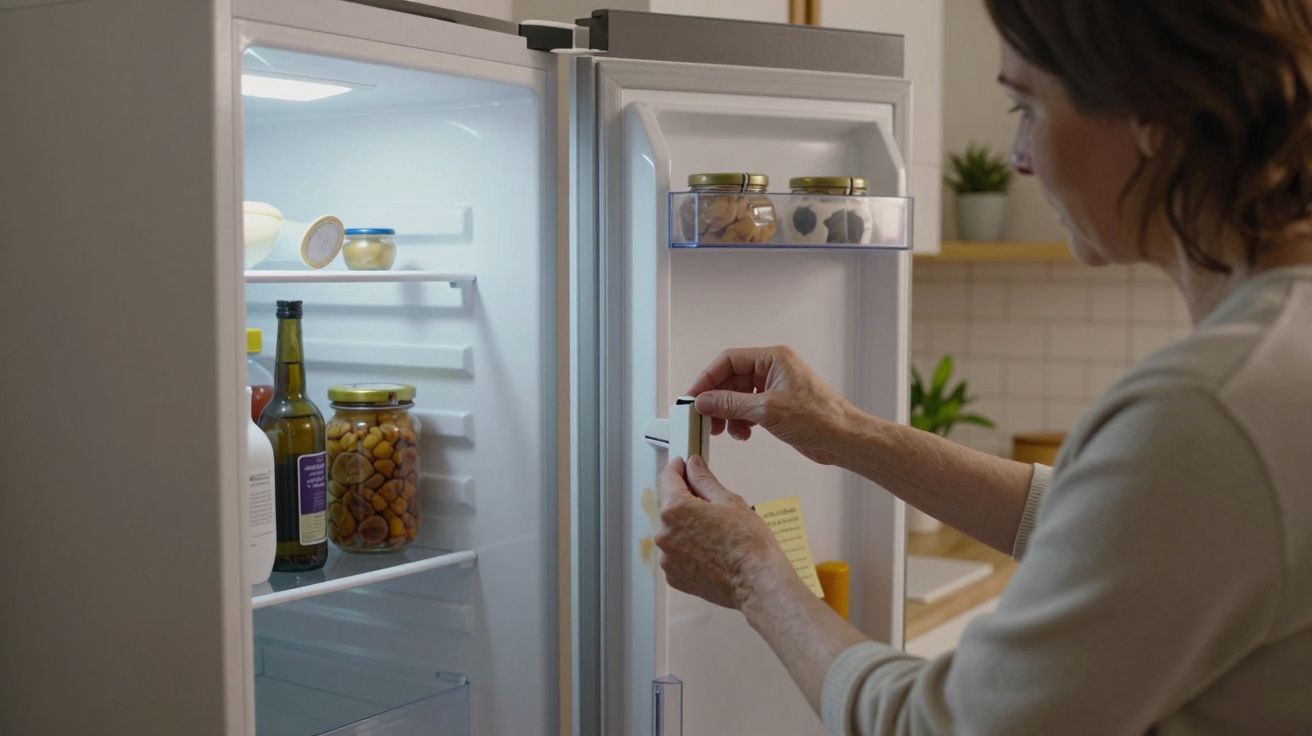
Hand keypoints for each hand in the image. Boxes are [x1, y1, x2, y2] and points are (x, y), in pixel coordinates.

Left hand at [655, 456, 791, 609]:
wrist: (756, 582)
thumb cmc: (747, 541)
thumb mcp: (728, 501)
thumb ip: (704, 480)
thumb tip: (693, 464)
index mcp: (675, 510)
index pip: (667, 478)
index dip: (676, 468)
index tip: (683, 464)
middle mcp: (664, 534)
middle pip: (670, 507)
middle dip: (686, 501)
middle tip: (710, 504)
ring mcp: (667, 558)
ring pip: (674, 533)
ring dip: (687, 528)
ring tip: (715, 534)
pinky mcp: (674, 577)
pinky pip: (677, 555)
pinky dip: (689, 550)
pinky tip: (711, 552)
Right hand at [687, 346, 856, 464]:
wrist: (844, 439)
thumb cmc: (820, 418)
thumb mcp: (767, 410)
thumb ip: (731, 404)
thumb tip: (704, 401)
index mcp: (773, 359)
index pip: (729, 360)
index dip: (708, 378)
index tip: (693, 396)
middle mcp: (773, 370)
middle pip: (731, 379)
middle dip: (717, 400)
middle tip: (705, 418)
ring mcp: (775, 388)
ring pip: (738, 397)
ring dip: (728, 414)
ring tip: (725, 430)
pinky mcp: (777, 407)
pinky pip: (748, 409)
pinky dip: (741, 421)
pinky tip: (743, 434)